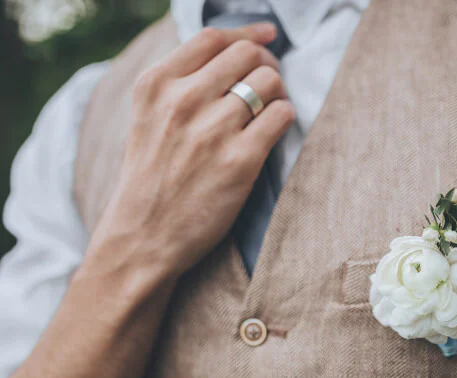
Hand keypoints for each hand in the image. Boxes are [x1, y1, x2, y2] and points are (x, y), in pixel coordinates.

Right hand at [90, 23, 294, 278]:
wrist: (143, 238)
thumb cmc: (150, 179)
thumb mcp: (148, 119)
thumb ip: (181, 85)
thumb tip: (236, 55)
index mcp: (156, 85)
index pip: (213, 38)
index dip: (247, 34)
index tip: (266, 37)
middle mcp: (183, 100)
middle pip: (247, 54)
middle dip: (266, 64)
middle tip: (268, 84)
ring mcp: (212, 130)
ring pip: (269, 81)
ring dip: (278, 92)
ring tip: (271, 110)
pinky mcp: (240, 160)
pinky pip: (282, 115)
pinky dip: (285, 117)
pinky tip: (274, 131)